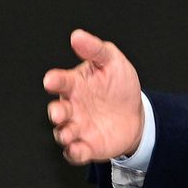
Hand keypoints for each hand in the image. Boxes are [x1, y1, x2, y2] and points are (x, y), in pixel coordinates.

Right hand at [43, 29, 143, 164]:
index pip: (61, 82)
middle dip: (56, 113)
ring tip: (69, 133)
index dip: (55, 80)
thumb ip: (95, 50)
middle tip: (60, 112)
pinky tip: (79, 149)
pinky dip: (74, 153)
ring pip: (62, 133)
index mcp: (75, 85)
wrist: (135, 113)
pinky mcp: (86, 146)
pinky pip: (75, 152)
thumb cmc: (119, 85)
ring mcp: (77, 127)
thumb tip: (77, 35)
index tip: (51, 80)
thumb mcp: (112, 62)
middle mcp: (72, 107)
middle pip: (57, 111)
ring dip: (63, 134)